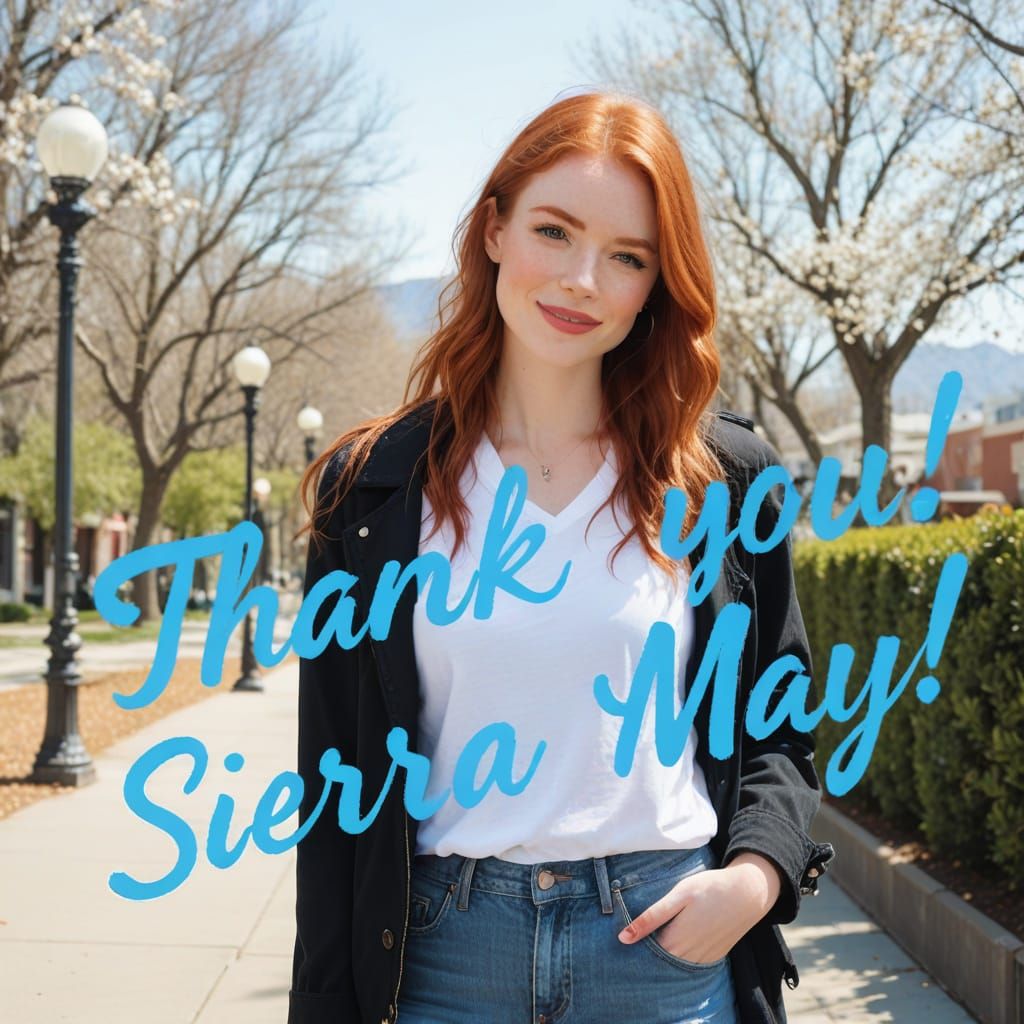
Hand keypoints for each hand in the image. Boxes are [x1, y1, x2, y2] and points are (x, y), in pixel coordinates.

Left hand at [616, 852, 782, 962]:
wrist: (748, 892)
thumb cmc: (710, 888)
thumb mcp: (678, 895)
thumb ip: (651, 917)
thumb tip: (623, 938)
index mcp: (676, 940)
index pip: (646, 956)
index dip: (634, 949)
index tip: (625, 940)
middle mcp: (689, 956)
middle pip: (660, 964)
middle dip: (647, 955)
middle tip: (637, 940)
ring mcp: (704, 959)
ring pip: (677, 966)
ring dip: (665, 958)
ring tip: (656, 940)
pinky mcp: (715, 956)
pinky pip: (693, 965)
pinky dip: (682, 959)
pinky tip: (678, 944)